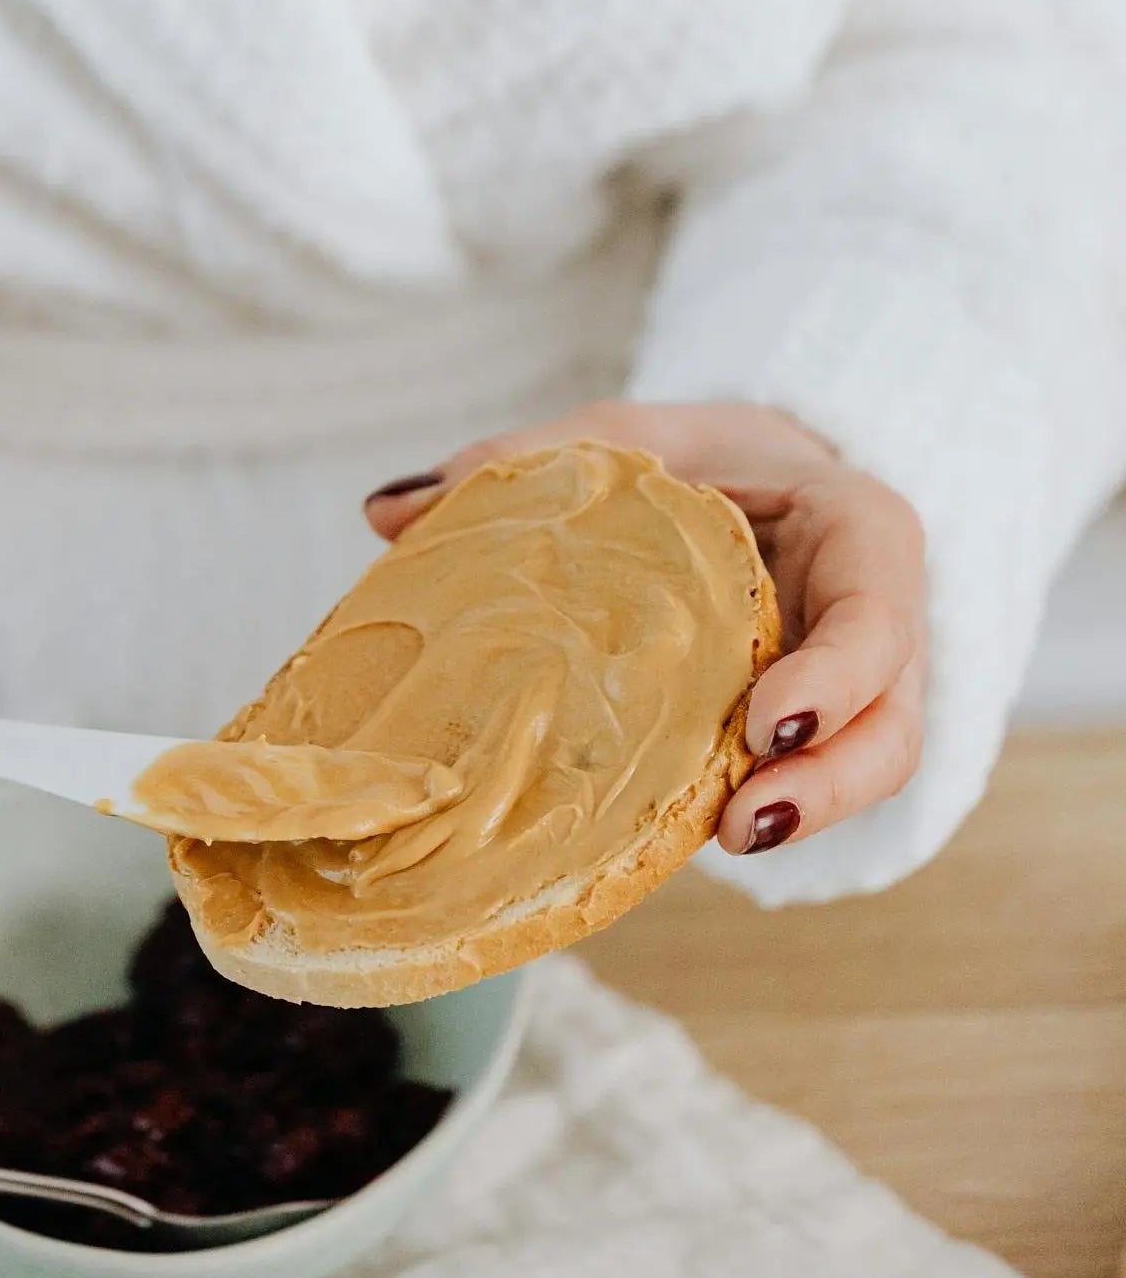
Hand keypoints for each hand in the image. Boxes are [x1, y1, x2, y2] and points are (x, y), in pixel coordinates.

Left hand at [363, 401, 927, 856]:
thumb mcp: (622, 435)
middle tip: (740, 824)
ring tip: (724, 842)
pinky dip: (756, 807)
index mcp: (853, 532)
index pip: (880, 607)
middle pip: (891, 719)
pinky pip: (799, 779)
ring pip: (865, 766)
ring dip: (805, 813)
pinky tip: (684, 839)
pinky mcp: (800, 735)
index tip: (765, 720)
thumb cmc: (691, 457)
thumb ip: (525, 461)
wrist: (746, 481)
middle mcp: (868, 621)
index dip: (840, 672)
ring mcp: (846, 687)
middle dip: (831, 780)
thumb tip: (387, 508)